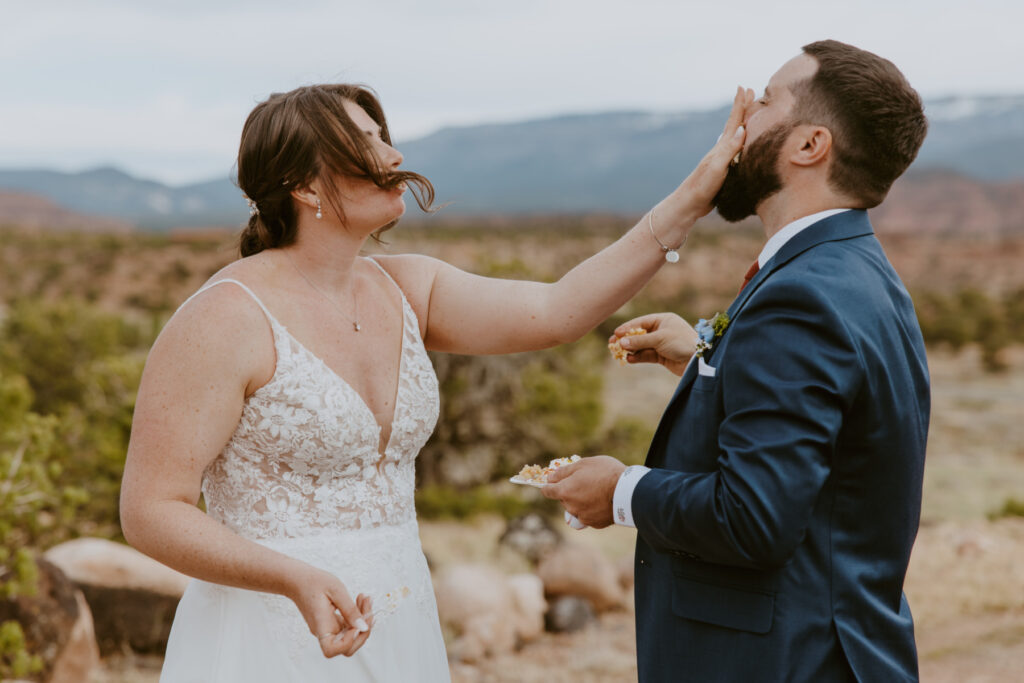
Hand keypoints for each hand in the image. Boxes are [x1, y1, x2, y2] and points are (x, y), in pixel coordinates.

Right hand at [286, 566, 374, 657]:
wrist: (299, 580)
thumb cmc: (313, 582)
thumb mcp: (336, 590)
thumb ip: (350, 610)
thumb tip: (363, 627)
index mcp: (320, 625)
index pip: (331, 650)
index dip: (347, 642)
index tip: (355, 626)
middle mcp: (324, 632)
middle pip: (347, 647)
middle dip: (363, 630)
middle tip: (368, 609)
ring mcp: (328, 630)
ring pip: (350, 636)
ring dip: (363, 621)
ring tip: (365, 599)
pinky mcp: (332, 624)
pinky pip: (348, 627)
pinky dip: (357, 616)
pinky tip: (360, 600)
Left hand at [541, 455, 625, 528]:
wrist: (628, 491)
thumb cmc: (605, 473)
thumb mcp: (583, 464)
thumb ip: (564, 471)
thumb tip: (551, 477)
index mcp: (565, 491)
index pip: (548, 491)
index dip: (549, 485)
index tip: (553, 482)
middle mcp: (571, 507)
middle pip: (564, 499)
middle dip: (570, 491)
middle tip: (586, 481)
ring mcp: (583, 517)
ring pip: (576, 508)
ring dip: (582, 501)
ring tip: (598, 491)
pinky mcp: (595, 524)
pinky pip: (589, 516)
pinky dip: (593, 510)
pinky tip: (604, 501)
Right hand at [610, 313, 696, 375]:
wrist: (698, 361)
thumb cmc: (682, 343)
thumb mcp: (659, 339)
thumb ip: (640, 341)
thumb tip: (621, 343)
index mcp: (663, 320)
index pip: (641, 322)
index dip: (627, 328)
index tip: (616, 334)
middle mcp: (662, 330)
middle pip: (639, 334)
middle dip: (626, 340)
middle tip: (612, 344)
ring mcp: (661, 344)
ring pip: (641, 346)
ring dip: (631, 350)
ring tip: (619, 354)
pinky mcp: (662, 356)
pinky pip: (646, 355)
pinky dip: (638, 357)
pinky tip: (630, 360)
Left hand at [672, 86, 754, 219]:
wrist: (689, 205)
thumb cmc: (703, 186)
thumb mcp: (718, 167)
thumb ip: (730, 149)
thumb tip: (743, 128)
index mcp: (722, 147)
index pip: (734, 121)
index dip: (740, 104)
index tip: (744, 87)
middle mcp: (722, 150)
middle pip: (736, 124)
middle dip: (744, 108)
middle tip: (752, 91)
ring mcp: (722, 160)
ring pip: (737, 137)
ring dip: (745, 124)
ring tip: (751, 114)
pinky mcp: (724, 171)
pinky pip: (738, 151)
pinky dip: (744, 143)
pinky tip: (743, 145)